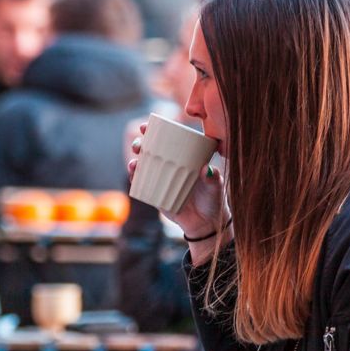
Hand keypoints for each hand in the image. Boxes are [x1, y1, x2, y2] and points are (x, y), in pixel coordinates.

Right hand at [127, 122, 228, 264]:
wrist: (206, 224)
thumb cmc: (213, 200)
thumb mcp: (216, 187)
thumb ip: (213, 178)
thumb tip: (207, 169)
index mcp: (183, 158)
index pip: (167, 140)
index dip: (154, 131)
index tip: (146, 126)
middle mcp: (169, 166)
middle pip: (150, 151)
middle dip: (140, 144)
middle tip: (138, 144)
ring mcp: (160, 180)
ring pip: (143, 166)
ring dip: (135, 161)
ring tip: (134, 162)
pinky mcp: (155, 195)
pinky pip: (141, 185)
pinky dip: (135, 178)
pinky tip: (133, 173)